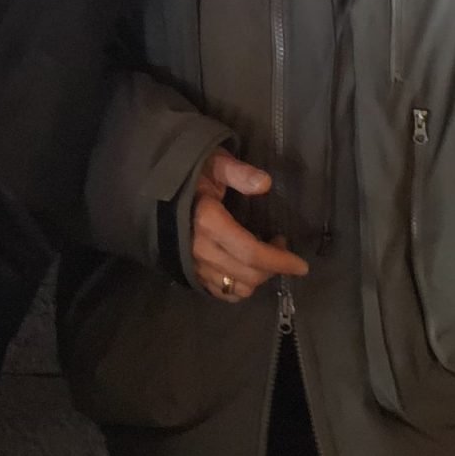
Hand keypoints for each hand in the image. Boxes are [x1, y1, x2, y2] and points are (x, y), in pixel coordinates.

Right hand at [190, 148, 308, 301]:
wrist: (152, 190)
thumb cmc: (189, 174)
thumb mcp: (214, 162)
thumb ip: (239, 173)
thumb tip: (266, 184)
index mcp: (208, 222)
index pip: (251, 252)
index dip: (280, 261)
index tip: (301, 264)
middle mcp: (200, 250)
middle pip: (248, 274)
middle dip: (274, 267)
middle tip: (281, 245)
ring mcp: (194, 265)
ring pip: (236, 287)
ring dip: (258, 278)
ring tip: (264, 256)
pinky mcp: (190, 273)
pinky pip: (221, 292)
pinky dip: (239, 287)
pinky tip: (245, 269)